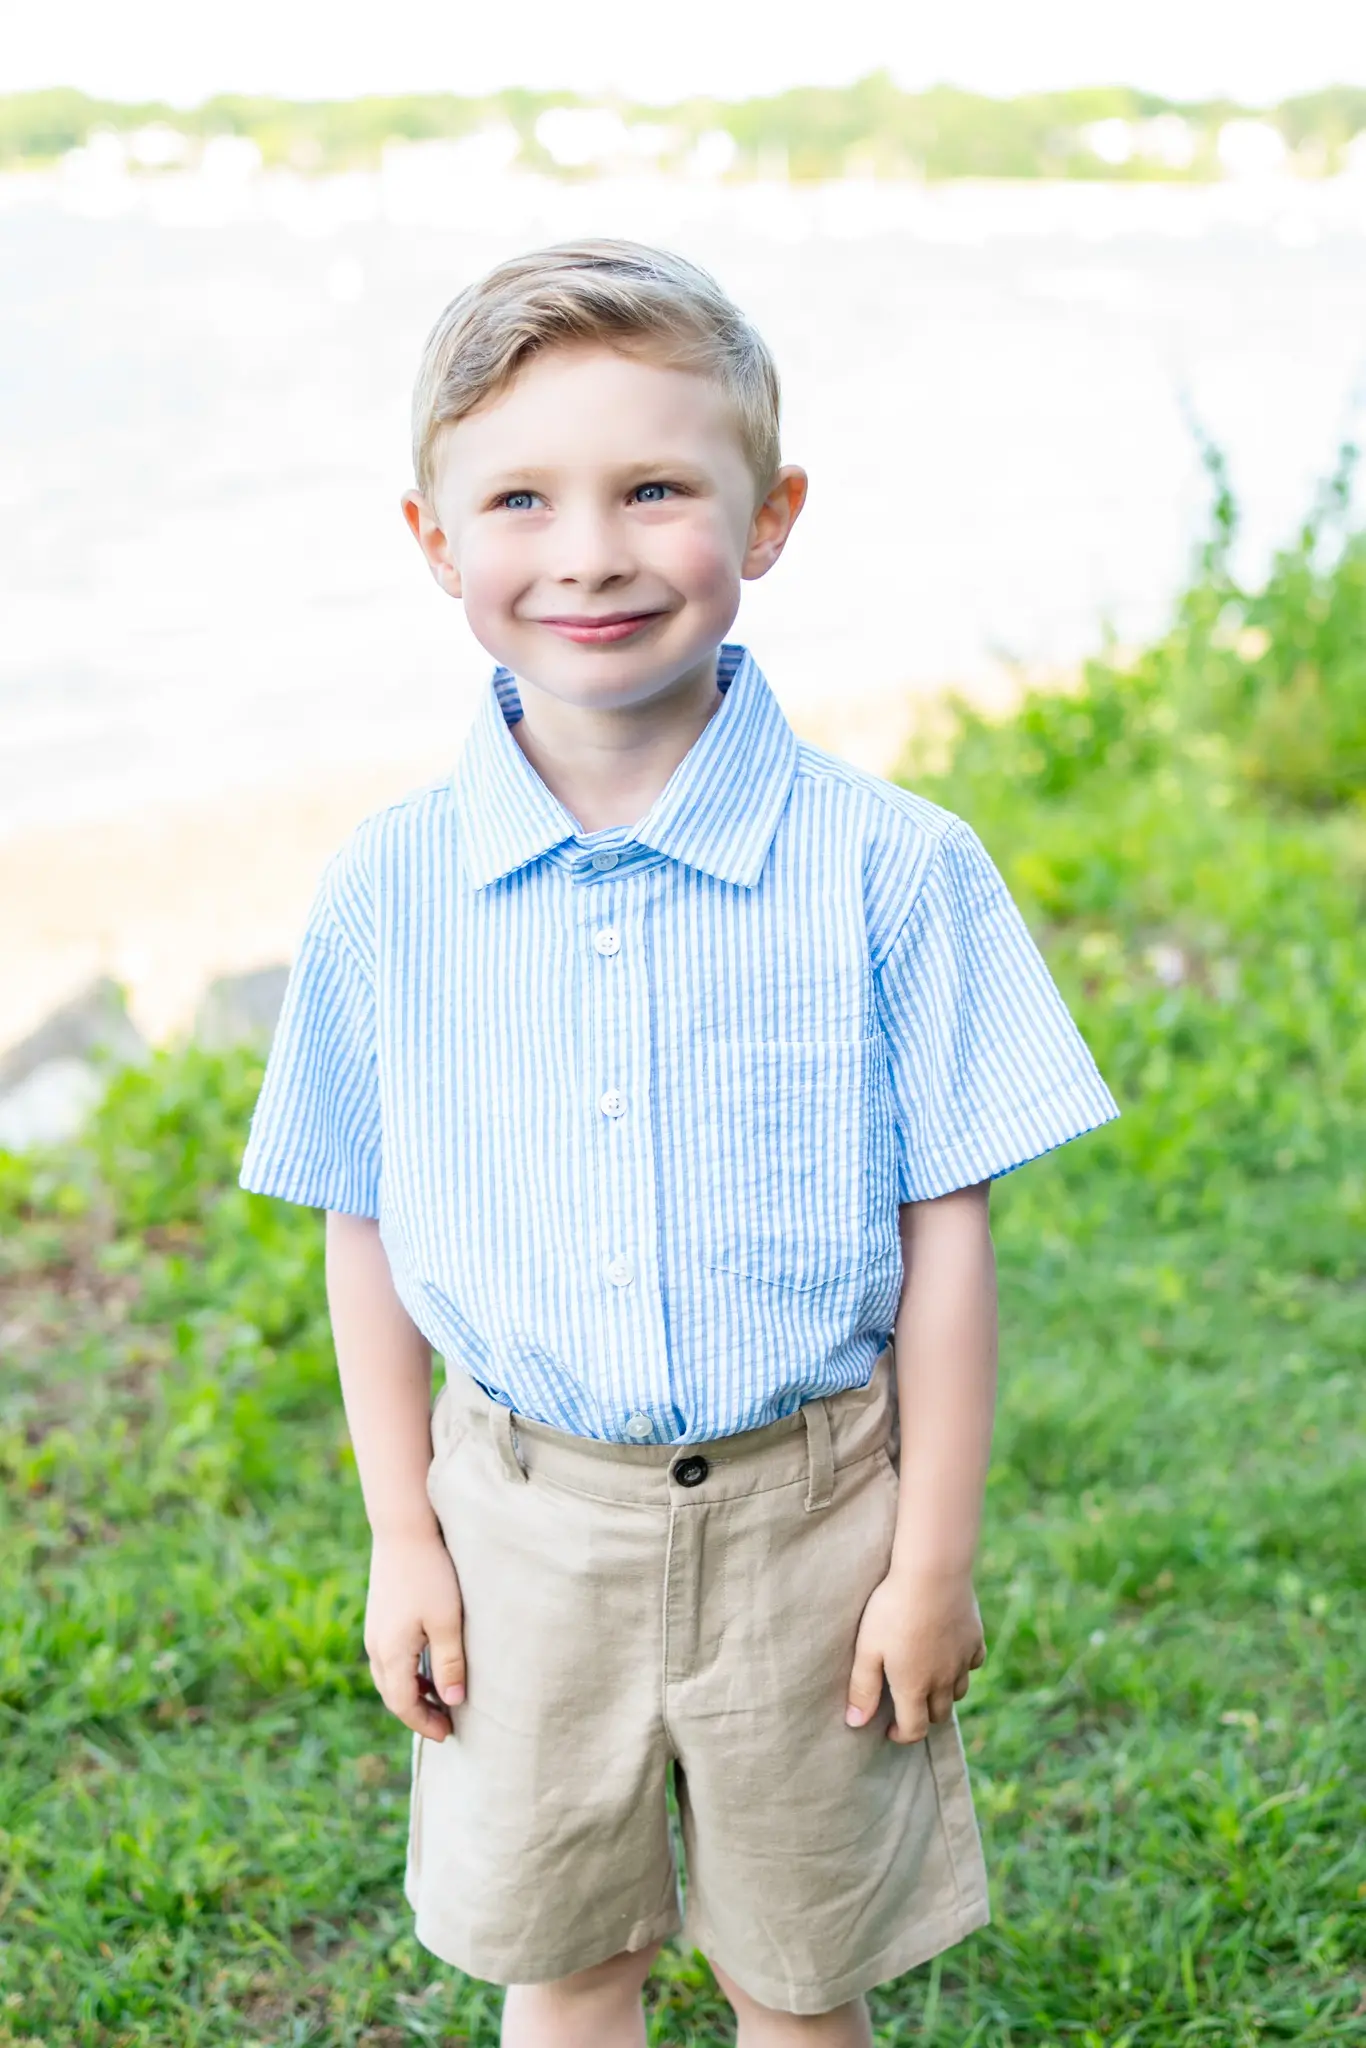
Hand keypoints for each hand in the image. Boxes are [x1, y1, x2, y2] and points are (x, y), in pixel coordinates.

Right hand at [364, 1531, 465, 1741]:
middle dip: (418, 1713)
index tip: (448, 1734)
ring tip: (440, 1698)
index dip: (425, 1723)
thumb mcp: (447, 1621)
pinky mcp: (379, 1616)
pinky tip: (428, 1665)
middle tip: (446, 1724)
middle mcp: (375, 1646)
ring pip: (389, 1676)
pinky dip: (407, 1672)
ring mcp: (375, 1630)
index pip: (404, 1704)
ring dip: (412, 1692)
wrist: (403, 1529)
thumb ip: (450, 1663)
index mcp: (391, 1653)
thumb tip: (452, 1702)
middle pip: (393, 1694)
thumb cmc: (430, 1574)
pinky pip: (389, 1657)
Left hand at [845, 1568, 985, 1742]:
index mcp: (914, 1687)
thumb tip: (855, 1723)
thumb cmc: (893, 1609)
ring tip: (927, 1679)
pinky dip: (962, 1667)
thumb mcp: (868, 1648)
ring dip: (943, 1694)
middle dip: (922, 1716)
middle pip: (938, 1715)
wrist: (933, 1573)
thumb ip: (863, 1687)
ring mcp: (962, 1660)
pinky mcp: (975, 1639)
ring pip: (958, 1693)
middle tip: (906, 1703)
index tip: (888, 1729)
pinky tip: (950, 1653)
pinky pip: (973, 1664)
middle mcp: (943, 1680)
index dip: (900, 1735)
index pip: (914, 1730)